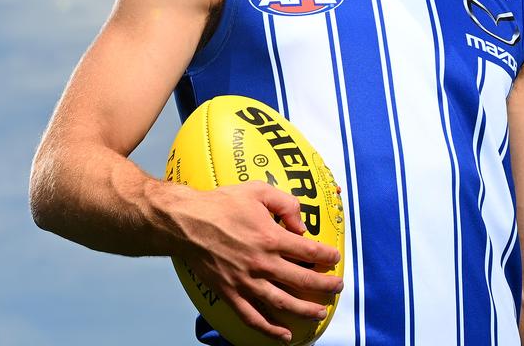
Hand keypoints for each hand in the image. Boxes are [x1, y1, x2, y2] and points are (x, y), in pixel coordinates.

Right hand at [174, 181, 343, 341]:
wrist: (186, 221)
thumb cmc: (220, 204)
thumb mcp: (257, 190)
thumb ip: (284, 203)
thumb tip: (301, 225)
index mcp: (271, 237)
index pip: (310, 251)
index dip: (327, 256)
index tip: (335, 257)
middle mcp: (262, 263)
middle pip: (304, 280)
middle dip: (326, 285)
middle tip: (337, 286)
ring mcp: (246, 281)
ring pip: (284, 303)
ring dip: (306, 310)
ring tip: (320, 313)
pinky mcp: (230, 293)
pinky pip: (253, 317)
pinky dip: (270, 330)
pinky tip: (284, 335)